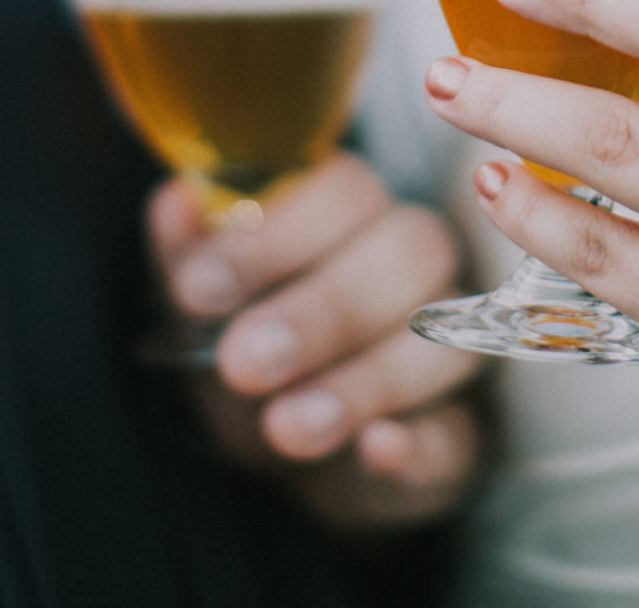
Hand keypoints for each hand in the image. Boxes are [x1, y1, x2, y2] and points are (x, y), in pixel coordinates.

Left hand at [149, 153, 484, 529]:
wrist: (285, 448)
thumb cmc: (249, 347)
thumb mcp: (203, 309)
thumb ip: (190, 257)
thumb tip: (177, 203)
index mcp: (351, 213)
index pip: (344, 190)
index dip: (272, 237)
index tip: (198, 290)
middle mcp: (412, 264)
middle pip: (409, 251)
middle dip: (321, 311)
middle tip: (243, 362)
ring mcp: (448, 344)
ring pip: (443, 341)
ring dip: (363, 384)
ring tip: (285, 427)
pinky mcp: (460, 431)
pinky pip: (459, 430)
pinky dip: (421, 443)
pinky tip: (378, 449)